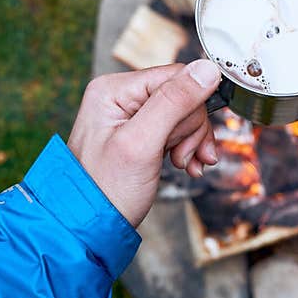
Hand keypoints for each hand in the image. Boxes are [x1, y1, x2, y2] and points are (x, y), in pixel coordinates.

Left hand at [66, 60, 221, 226]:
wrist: (89, 228)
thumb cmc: (105, 191)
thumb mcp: (142, 143)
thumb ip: (174, 102)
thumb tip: (207, 69)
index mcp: (114, 89)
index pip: (177, 76)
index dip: (192, 108)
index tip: (187, 141)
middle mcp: (121, 96)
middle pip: (183, 96)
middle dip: (190, 130)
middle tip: (179, 157)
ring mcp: (131, 115)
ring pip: (185, 115)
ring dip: (191, 142)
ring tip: (181, 164)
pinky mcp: (141, 133)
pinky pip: (177, 130)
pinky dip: (187, 149)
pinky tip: (185, 165)